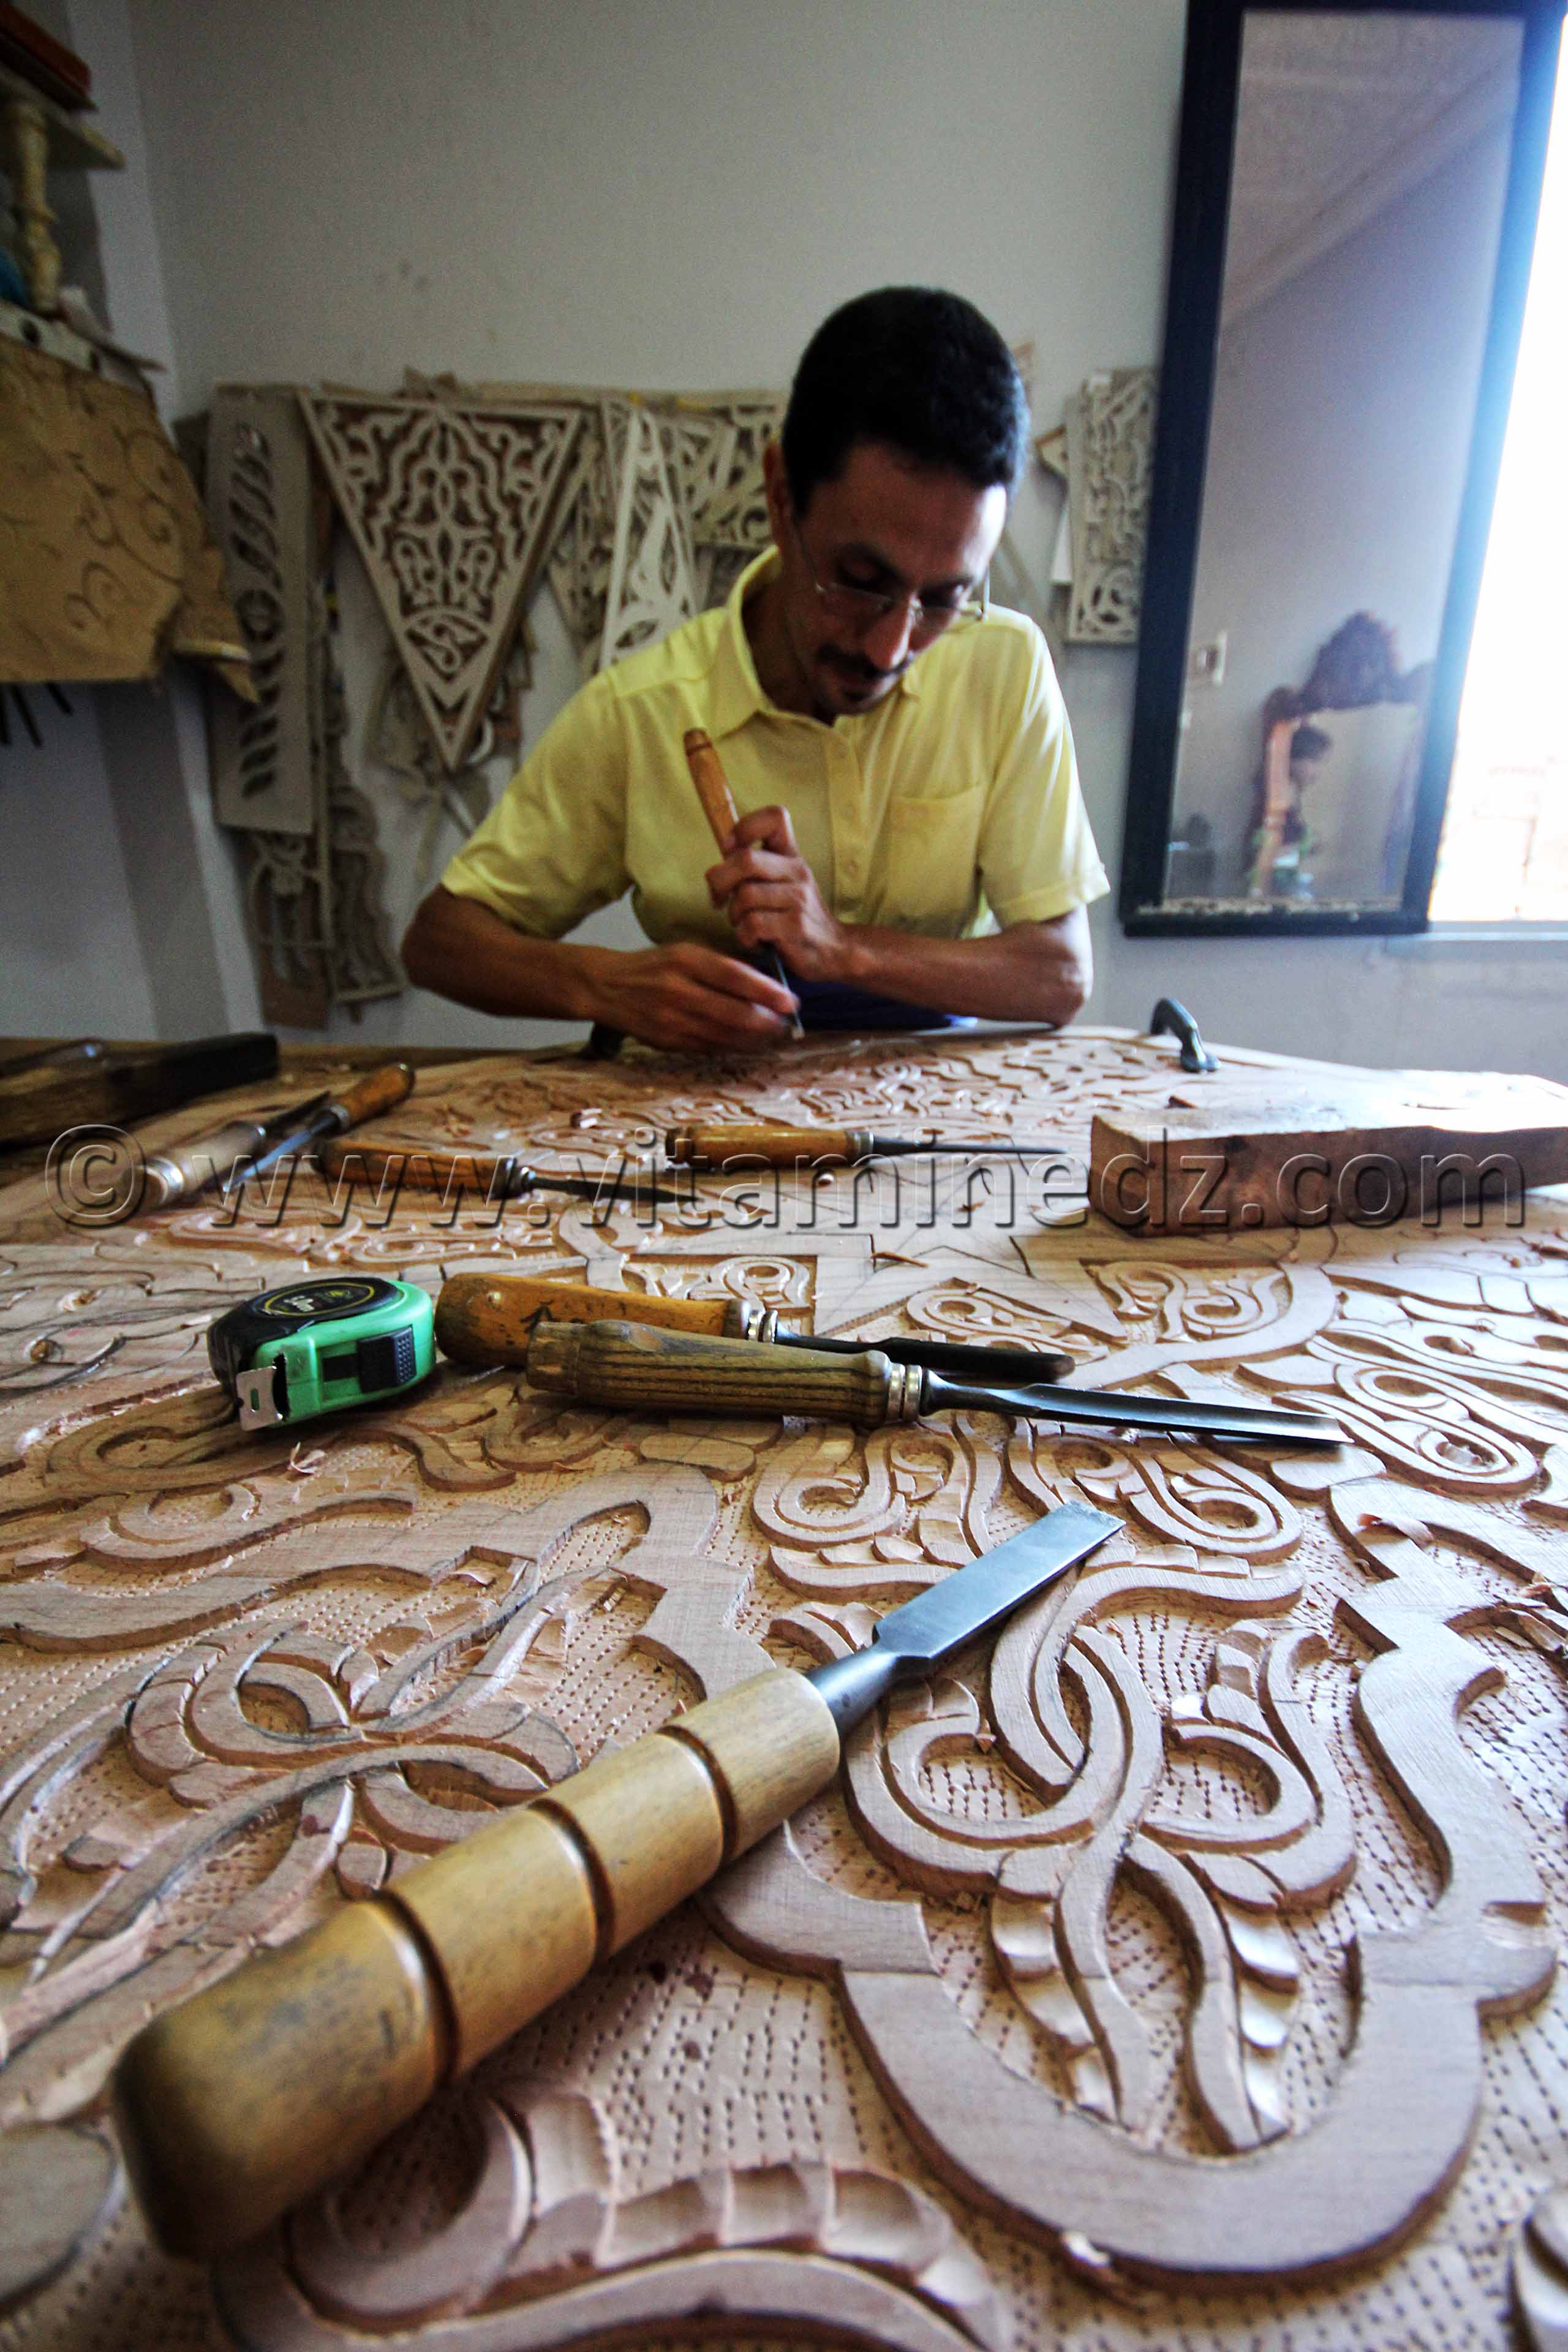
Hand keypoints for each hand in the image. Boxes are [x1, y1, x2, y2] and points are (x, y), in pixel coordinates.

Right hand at [585, 940, 798, 1053]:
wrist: (607, 987)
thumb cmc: (654, 966)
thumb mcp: (685, 952)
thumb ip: (720, 966)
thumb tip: (764, 984)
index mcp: (685, 960)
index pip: (734, 976)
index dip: (767, 991)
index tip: (791, 1001)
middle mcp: (678, 990)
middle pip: (733, 1012)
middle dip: (767, 1022)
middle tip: (786, 1024)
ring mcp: (671, 1020)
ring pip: (724, 1035)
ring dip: (754, 1039)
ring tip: (773, 1036)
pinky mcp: (667, 1042)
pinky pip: (709, 1048)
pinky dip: (732, 1047)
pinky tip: (747, 1044)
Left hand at [706, 807, 852, 981]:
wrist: (833, 948)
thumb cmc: (794, 914)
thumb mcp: (781, 882)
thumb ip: (753, 868)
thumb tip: (718, 864)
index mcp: (792, 855)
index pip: (775, 817)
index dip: (744, 827)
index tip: (729, 850)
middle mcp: (798, 871)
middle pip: (746, 860)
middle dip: (720, 880)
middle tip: (719, 899)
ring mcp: (799, 899)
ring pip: (745, 896)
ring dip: (734, 915)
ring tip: (745, 924)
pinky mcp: (796, 926)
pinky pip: (752, 924)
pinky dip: (744, 936)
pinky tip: (755, 939)